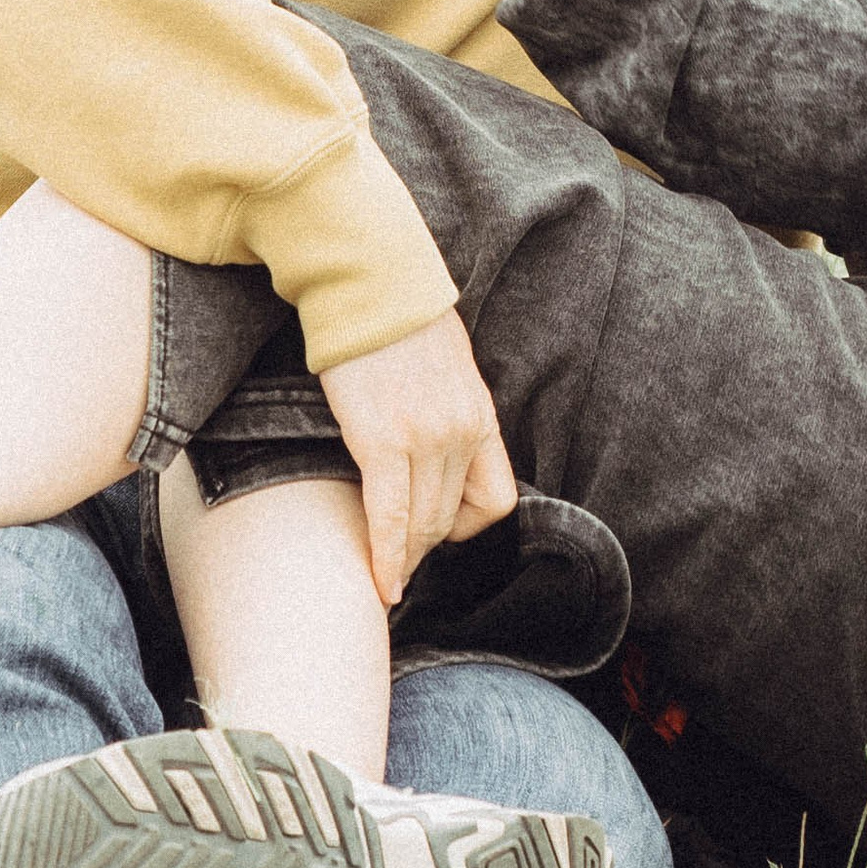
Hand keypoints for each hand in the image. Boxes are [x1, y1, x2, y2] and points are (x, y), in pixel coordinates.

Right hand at [318, 309, 516, 604]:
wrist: (370, 283)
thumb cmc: (398, 321)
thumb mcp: (448, 369)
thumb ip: (449, 412)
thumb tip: (432, 444)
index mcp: (480, 417)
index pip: (496, 500)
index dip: (467, 527)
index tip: (437, 529)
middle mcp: (461, 433)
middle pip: (450, 520)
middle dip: (424, 551)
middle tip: (399, 567)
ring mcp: (426, 439)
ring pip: (422, 526)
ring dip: (403, 560)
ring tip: (385, 577)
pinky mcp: (383, 441)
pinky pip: (389, 517)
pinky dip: (385, 558)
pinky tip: (379, 583)